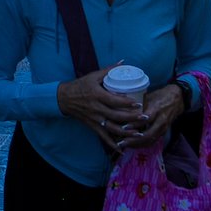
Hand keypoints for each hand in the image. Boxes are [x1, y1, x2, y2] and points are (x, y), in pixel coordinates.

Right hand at [56, 72, 177, 153]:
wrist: (65, 98)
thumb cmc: (80, 85)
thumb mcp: (93, 76)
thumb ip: (109, 70)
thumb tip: (122, 62)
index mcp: (97, 95)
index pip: (114, 100)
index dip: (127, 103)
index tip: (139, 103)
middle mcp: (97, 109)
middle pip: (117, 115)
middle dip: (132, 118)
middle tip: (145, 117)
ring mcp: (95, 119)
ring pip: (112, 128)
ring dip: (126, 132)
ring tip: (139, 133)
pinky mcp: (93, 126)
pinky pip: (104, 137)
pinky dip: (112, 144)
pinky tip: (121, 148)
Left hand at [118, 84, 184, 149]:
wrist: (178, 99)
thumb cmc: (160, 95)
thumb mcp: (149, 96)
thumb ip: (138, 104)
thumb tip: (120, 106)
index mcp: (157, 109)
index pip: (146, 119)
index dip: (135, 124)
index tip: (123, 127)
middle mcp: (161, 120)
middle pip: (148, 134)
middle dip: (134, 140)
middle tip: (121, 142)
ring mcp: (163, 128)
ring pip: (150, 140)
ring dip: (137, 144)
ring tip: (124, 145)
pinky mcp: (163, 132)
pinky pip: (153, 141)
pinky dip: (142, 144)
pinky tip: (132, 145)